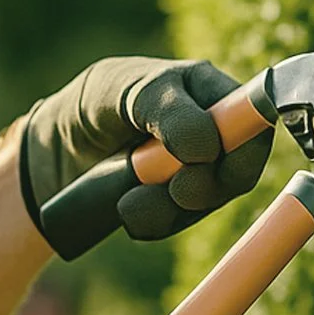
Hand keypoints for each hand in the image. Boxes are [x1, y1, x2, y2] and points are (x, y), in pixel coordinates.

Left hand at [20, 57, 271, 251]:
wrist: (57, 148)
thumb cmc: (94, 102)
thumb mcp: (122, 92)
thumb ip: (166, 110)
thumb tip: (207, 149)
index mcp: (210, 90)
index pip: (257, 120)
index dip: (244, 151)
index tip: (206, 164)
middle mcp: (214, 130)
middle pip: (239, 170)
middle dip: (201, 188)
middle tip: (171, 191)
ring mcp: (198, 169)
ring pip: (209, 203)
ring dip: (170, 210)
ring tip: (129, 202)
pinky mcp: (177, 202)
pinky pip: (183, 222)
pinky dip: (157, 224)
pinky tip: (130, 213)